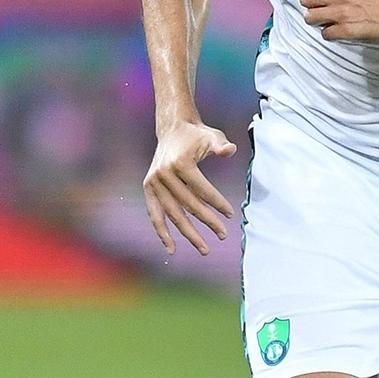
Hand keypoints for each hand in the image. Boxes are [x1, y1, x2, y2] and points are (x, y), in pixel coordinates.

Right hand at [143, 122, 236, 255]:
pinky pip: (155, 214)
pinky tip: (172, 248)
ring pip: (173, 214)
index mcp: (181, 163)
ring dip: (188, 233)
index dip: (217, 203)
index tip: (230, 214)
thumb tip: (230, 150)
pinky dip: (163, 232)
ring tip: (204, 248)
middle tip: (223, 235)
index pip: (202, 190)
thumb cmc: (196, 135)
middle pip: (189, 205)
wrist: (173, 129)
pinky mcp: (148, 187)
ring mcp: (154, 182)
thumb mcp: (212, 136)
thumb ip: (221, 145)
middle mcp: (164, 174)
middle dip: (208, 222)